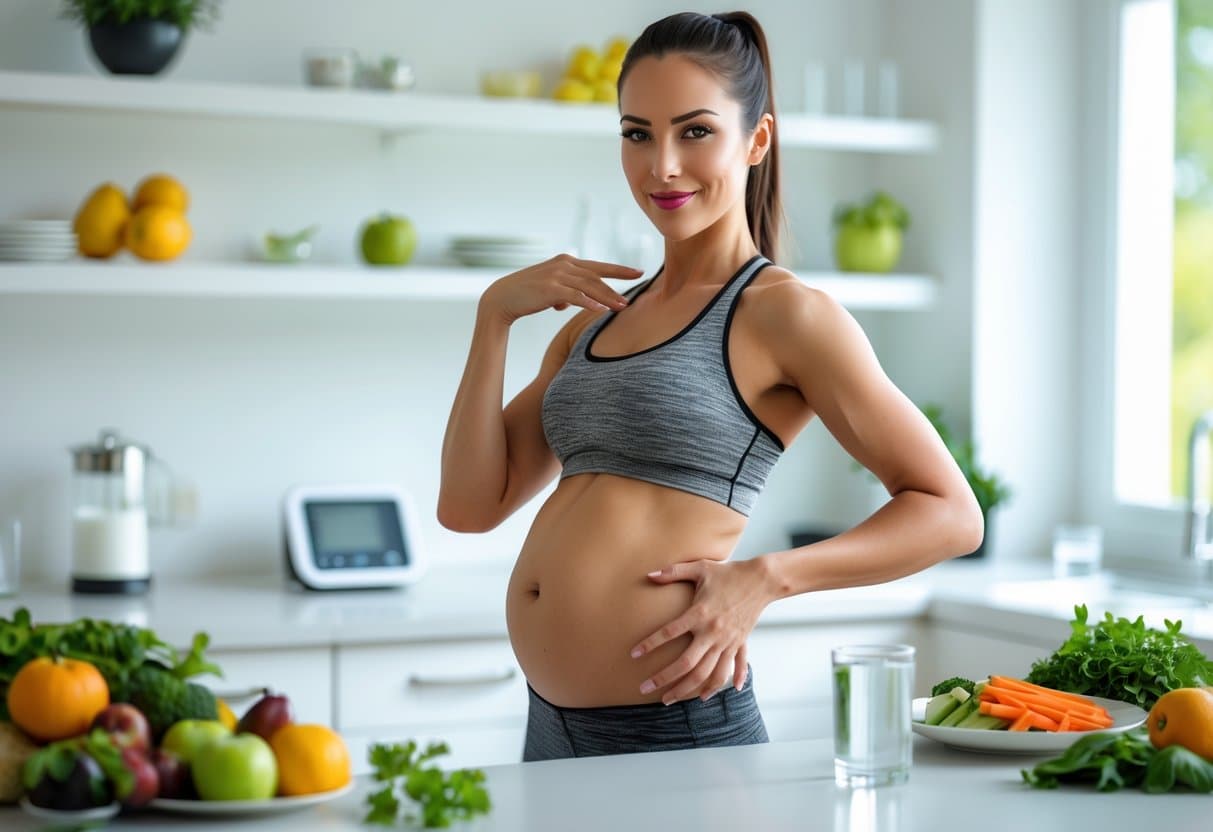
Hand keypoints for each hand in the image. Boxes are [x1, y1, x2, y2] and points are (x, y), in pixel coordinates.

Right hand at [479, 253, 642, 324]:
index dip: (618, 269)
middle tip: (637, 289)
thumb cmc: (525, 295)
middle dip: (618, 283)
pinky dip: (590, 303)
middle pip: (597, 275)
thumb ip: (561, 293)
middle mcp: (563, 265)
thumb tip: (568, 303)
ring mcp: (557, 276)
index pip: (597, 266)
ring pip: (590, 286)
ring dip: (608, 297)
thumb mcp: (548, 290)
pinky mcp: (551, 289)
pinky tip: (601, 311)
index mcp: (565, 262)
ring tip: (622, 306)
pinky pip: (576, 297)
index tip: (637, 271)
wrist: (502, 298)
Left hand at [630, 557, 774, 704]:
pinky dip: (721, 685)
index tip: (634, 654)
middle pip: (687, 664)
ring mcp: (728, 641)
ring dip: (687, 689)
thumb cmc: (728, 572)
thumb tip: (649, 574)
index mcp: (700, 613)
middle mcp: (713, 632)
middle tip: (645, 689)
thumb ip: (673, 572)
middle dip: (665, 679)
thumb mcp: (700, 567)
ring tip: (670, 699)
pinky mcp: (739, 644)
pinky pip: (731, 669)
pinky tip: (706, 696)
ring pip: (707, 674)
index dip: (650, 644)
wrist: (762, 580)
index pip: (670, 632)